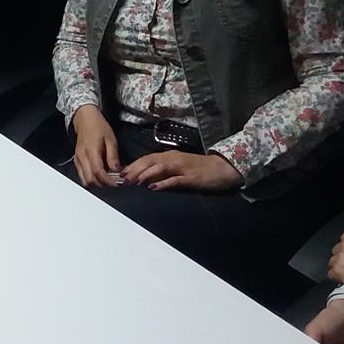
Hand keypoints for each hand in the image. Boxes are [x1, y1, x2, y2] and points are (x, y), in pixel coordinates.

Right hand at [70, 106, 122, 186]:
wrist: (85, 120)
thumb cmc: (98, 127)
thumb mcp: (111, 139)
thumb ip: (113, 156)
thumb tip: (117, 170)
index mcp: (91, 151)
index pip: (98, 172)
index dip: (108, 181)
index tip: (117, 184)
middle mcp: (82, 157)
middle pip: (90, 179)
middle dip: (102, 184)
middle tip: (113, 183)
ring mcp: (78, 160)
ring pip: (85, 180)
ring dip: (96, 183)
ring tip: (107, 180)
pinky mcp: (76, 161)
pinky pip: (82, 175)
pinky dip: (90, 179)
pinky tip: (99, 175)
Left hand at [121, 150, 242, 191]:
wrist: (223, 168)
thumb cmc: (199, 169)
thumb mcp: (178, 166)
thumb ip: (163, 170)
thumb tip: (145, 177)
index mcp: (169, 156)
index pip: (147, 158)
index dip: (133, 165)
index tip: (120, 173)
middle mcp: (173, 159)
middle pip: (149, 161)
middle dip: (134, 170)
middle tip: (122, 179)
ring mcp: (182, 168)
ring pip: (159, 168)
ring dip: (144, 175)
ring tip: (133, 182)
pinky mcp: (191, 178)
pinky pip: (175, 180)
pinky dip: (163, 183)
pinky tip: (153, 188)